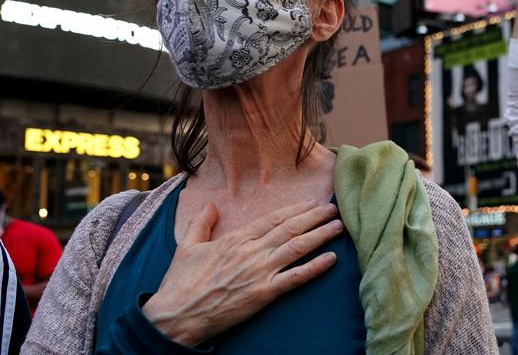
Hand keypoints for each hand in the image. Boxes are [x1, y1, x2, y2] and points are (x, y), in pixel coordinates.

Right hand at [143, 200, 342, 345]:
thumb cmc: (180, 283)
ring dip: (320, 236)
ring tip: (338, 227)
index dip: (296, 210)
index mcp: (236, 239)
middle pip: (291, 228)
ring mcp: (259, 272)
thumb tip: (211, 205)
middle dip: (315, 217)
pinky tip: (331, 259)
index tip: (313, 203)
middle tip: (334, 209)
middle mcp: (252, 251)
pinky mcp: (264, 294)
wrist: (176, 316)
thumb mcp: (187, 246)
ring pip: (297, 247)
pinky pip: (295, 278)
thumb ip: (201, 223)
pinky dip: (315, 267)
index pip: (274, 218)